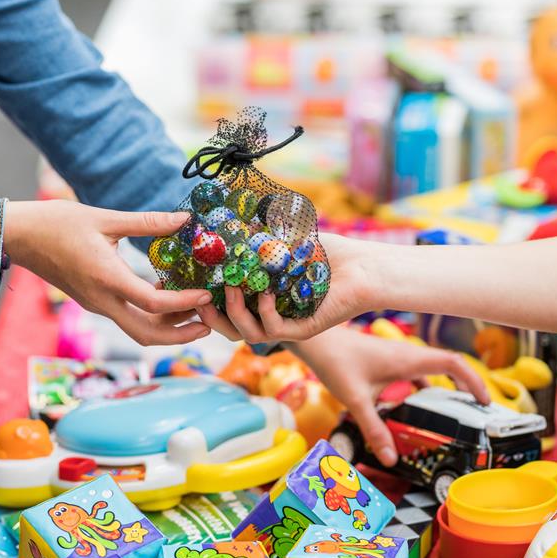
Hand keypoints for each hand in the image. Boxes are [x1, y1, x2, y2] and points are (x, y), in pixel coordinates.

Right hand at [5, 200, 212, 345]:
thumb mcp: (105, 218)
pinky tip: (167, 295)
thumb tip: (185, 218)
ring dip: (168, 328)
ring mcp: (96, 305)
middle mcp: (102, 300)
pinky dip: (151, 315)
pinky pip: (127, 318)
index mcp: (106, 278)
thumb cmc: (57, 224)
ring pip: (137, 330)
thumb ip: (148, 222)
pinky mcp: (94, 302)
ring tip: (196, 313)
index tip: (206, 295)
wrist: (19, 237)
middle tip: (209, 324)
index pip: (153, 302)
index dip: (184, 303)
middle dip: (181, 335)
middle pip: (147, 334)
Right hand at [196, 233, 379, 342]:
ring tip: (232, 289)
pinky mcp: (305, 330)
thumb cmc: (327, 254)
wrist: (364, 266)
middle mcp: (273, 317)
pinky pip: (276, 329)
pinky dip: (266, 312)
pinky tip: (267, 292)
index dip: (208, 303)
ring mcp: (288, 326)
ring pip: (249, 335)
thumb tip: (228, 222)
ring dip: (235, 314)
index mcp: (264, 301)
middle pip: (232, 330)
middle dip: (212, 319)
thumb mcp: (285, 242)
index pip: (229, 309)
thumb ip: (257, 238)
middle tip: (200, 301)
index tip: (193, 287)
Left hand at [286, 327, 488, 466]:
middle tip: (473, 416)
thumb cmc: (335, 361)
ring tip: (447, 418)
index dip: (474, 380)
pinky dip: (417, 392)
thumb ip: (373, 429)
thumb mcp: (355, 400)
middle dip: (463, 390)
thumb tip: (390, 458)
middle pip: (446, 369)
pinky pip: (411, 376)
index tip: (484, 401)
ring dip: (439, 392)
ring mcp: (396, 358)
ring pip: (427, 374)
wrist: (315, 341)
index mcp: (408, 359)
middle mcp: (406, 356)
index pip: (453, 363)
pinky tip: (409, 412)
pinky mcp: (385, 362)